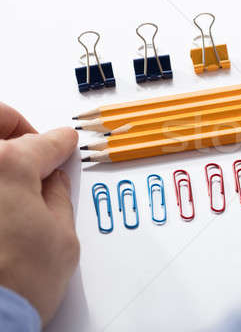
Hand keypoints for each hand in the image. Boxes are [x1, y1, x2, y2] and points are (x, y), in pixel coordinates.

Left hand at [0, 103, 78, 325]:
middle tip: (24, 137)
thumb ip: (58, 197)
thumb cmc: (14, 287)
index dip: (60, 144)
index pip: (44, 142)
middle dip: (13, 122)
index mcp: (9, 165)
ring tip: (8, 167)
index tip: (62, 145)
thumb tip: (52, 180)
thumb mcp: (61, 238)